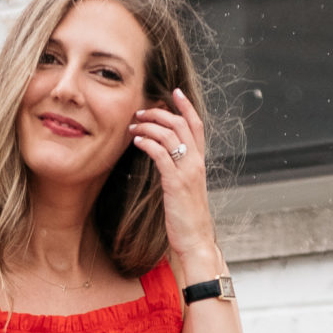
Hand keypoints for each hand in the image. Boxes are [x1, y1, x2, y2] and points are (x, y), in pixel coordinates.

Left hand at [131, 90, 218, 271]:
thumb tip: (164, 161)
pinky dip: (147, 143)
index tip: (174, 92)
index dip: (187, 106)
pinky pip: (161, 154)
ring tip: (133, 126)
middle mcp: (196, 163)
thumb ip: (178, 172)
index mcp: (200, 163)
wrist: (195, 241)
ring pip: (170, 135)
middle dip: (160, 113)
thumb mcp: (184, 190)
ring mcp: (187, 172)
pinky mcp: (175, 183)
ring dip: (149, 126)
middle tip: (141, 111)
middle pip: (182, 124)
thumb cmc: (187, 219)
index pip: (197, 126)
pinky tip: (136, 141)